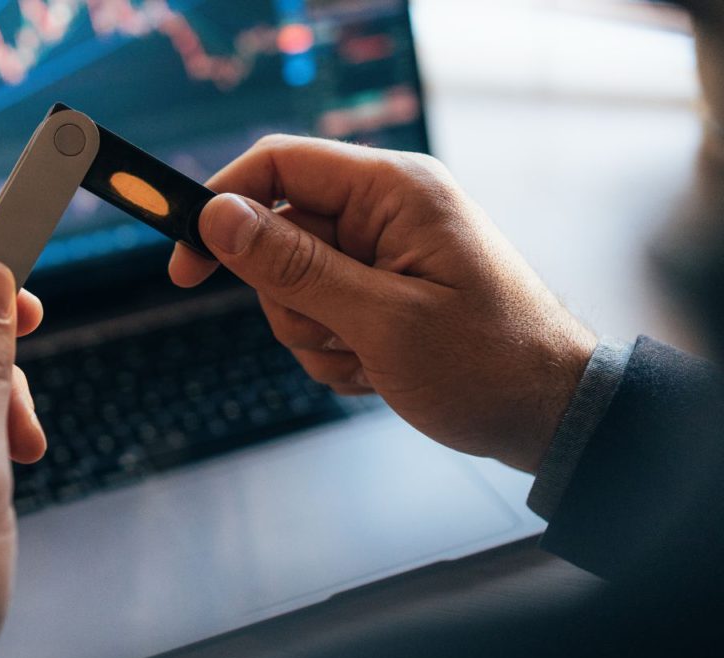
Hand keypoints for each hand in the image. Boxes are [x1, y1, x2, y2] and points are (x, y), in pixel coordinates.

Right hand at [169, 136, 596, 471]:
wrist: (548, 416)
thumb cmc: (489, 364)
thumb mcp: (383, 320)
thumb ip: (296, 266)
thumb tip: (218, 217)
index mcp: (393, 190)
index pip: (279, 166)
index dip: (222, 207)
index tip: (184, 267)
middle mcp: (384, 211)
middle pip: (278, 236)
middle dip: (291, 300)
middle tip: (343, 336)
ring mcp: (381, 252)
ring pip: (291, 285)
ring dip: (315, 335)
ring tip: (371, 359)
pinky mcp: (379, 290)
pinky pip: (317, 315)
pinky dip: (334, 351)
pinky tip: (378, 370)